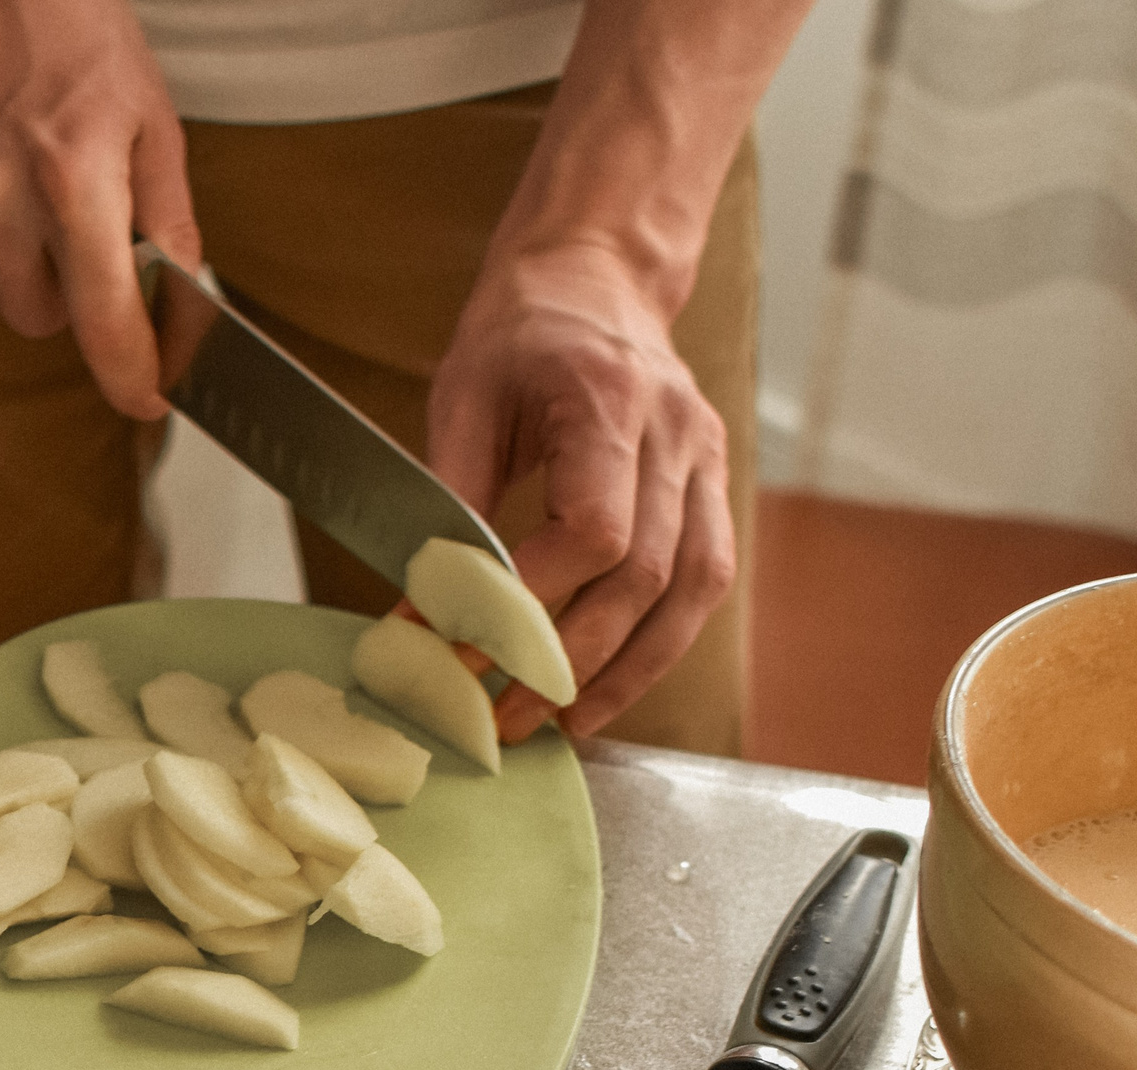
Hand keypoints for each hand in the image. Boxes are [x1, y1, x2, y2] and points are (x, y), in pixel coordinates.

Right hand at [0, 0, 198, 419]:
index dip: (133, 374)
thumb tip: (183, 286)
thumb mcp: (148, 108)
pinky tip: (5, 183)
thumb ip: (168, 210)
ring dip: (28, 271)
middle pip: (42, 320)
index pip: (105, 320)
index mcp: (74, 180)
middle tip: (98, 257)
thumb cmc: (68, 22)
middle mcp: (3, 199)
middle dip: (74, 306)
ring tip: (47, 204)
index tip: (151, 395)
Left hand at [428, 244, 734, 740]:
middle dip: (568, 659)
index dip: (527, 600)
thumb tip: (422, 604)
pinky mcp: (714, 485)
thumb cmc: (520, 332)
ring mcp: (707, 459)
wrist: (597, 276)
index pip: (593, 528)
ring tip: (562, 726)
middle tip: (499, 714)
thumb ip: (451, 496)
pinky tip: (609, 688)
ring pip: (691, 590)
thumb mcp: (462, 394)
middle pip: (642, 574)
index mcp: (610, 399)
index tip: (458, 644)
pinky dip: (659, 643)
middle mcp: (676, 433)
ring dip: (627, 672)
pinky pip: (705, 580)